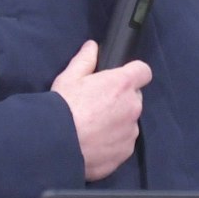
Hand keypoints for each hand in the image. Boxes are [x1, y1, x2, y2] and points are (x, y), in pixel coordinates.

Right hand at [51, 40, 151, 180]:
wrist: (55, 144)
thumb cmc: (62, 108)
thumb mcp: (69, 78)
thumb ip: (85, 60)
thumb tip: (92, 47)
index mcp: (122, 84)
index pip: (143, 71)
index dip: (133, 73)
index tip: (120, 79)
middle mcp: (132, 106)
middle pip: (134, 98)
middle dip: (121, 100)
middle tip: (98, 106)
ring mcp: (131, 130)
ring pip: (129, 122)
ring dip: (118, 122)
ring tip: (93, 128)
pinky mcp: (126, 150)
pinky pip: (123, 142)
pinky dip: (113, 142)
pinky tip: (94, 142)